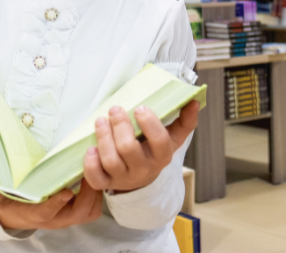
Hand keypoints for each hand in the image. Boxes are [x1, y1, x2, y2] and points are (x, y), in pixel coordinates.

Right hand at [0, 180, 102, 230]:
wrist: (21, 219)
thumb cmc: (14, 207)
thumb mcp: (2, 203)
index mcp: (39, 216)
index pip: (49, 212)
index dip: (57, 202)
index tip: (66, 192)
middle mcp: (57, 219)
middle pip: (79, 213)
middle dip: (88, 194)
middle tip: (90, 171)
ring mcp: (69, 218)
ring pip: (90, 211)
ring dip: (95, 194)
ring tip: (97, 170)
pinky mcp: (77, 214)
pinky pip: (93, 208)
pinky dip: (98, 195)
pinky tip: (96, 175)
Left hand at [83, 100, 199, 192]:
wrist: (141, 178)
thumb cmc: (154, 150)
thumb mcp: (172, 137)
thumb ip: (185, 120)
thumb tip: (194, 101)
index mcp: (162, 156)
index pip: (159, 141)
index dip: (149, 123)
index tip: (139, 107)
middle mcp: (143, 169)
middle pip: (128, 149)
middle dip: (120, 126)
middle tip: (115, 109)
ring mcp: (124, 178)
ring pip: (110, 160)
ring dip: (103, 137)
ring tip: (100, 121)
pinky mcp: (106, 183)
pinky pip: (96, 179)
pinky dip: (91, 163)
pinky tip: (90, 148)